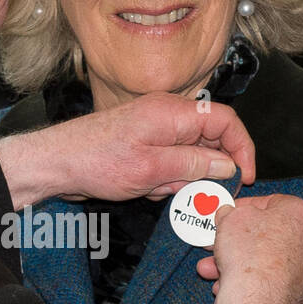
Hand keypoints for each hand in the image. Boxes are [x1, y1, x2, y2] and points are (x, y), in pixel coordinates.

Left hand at [0, 92, 254, 210]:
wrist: (57, 163)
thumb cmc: (96, 161)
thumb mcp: (152, 169)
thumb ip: (193, 165)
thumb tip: (227, 165)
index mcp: (173, 112)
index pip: (226, 120)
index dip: (241, 148)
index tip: (245, 177)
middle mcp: (167, 115)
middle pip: (210, 140)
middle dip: (205, 171)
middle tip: (189, 192)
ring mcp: (156, 130)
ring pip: (190, 157)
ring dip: (181, 179)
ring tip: (155, 188)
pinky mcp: (146, 145)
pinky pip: (171, 163)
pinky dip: (166, 180)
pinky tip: (146, 188)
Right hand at [198, 194, 302, 303]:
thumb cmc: (252, 258)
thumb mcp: (231, 219)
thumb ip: (232, 212)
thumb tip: (230, 214)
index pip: (273, 203)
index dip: (245, 208)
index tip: (230, 215)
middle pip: (271, 235)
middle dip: (240, 241)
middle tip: (222, 243)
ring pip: (270, 261)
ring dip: (241, 263)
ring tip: (216, 270)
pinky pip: (274, 282)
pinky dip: (254, 282)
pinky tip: (230, 285)